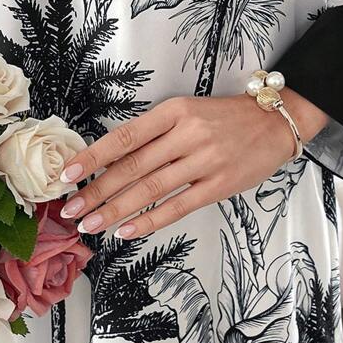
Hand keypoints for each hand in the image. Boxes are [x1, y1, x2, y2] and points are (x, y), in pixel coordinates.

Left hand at [57, 87, 329, 239]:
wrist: (276, 122)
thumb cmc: (225, 118)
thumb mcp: (187, 111)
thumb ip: (155, 133)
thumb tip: (111, 161)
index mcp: (174, 111)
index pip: (124, 137)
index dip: (93, 156)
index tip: (66, 174)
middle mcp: (187, 134)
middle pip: (132, 167)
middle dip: (96, 190)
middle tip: (69, 210)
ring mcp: (204, 161)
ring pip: (150, 189)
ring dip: (115, 209)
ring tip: (89, 224)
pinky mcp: (219, 185)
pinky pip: (177, 206)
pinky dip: (149, 221)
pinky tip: (126, 231)